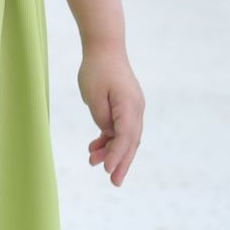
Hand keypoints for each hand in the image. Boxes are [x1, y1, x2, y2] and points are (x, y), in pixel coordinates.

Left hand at [78, 42, 143, 185]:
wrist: (105, 47)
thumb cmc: (97, 69)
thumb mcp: (94, 96)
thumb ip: (102, 118)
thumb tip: (109, 135)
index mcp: (129, 105)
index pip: (125, 136)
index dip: (116, 155)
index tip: (106, 169)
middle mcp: (136, 108)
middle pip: (131, 141)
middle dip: (122, 163)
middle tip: (114, 182)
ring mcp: (133, 107)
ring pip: (126, 137)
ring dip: (112, 151)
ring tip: (93, 161)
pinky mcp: (126, 106)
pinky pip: (121, 128)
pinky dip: (110, 139)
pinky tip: (95, 147)